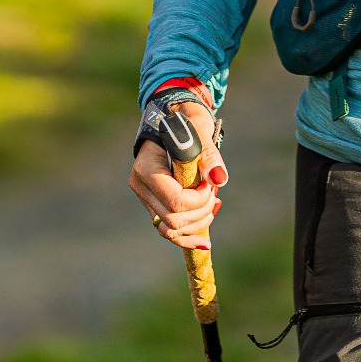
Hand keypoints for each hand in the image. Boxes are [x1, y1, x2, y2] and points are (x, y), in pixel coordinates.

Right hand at [128, 99, 226, 250]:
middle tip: (215, 192)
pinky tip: (204, 242)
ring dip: (197, 224)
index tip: (211, 183)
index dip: (199, 198)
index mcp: (147, 168)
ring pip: (170, 230)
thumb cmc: (187, 121)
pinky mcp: (155, 205)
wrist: (175, 119)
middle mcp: (142, 187)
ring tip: (214, 204)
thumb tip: (219, 179)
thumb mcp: (200, 129)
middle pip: (172, 220)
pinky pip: (168, 230)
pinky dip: (187, 235)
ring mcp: (146, 198)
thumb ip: (209, 155)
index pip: (174, 199)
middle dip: (201, 211)